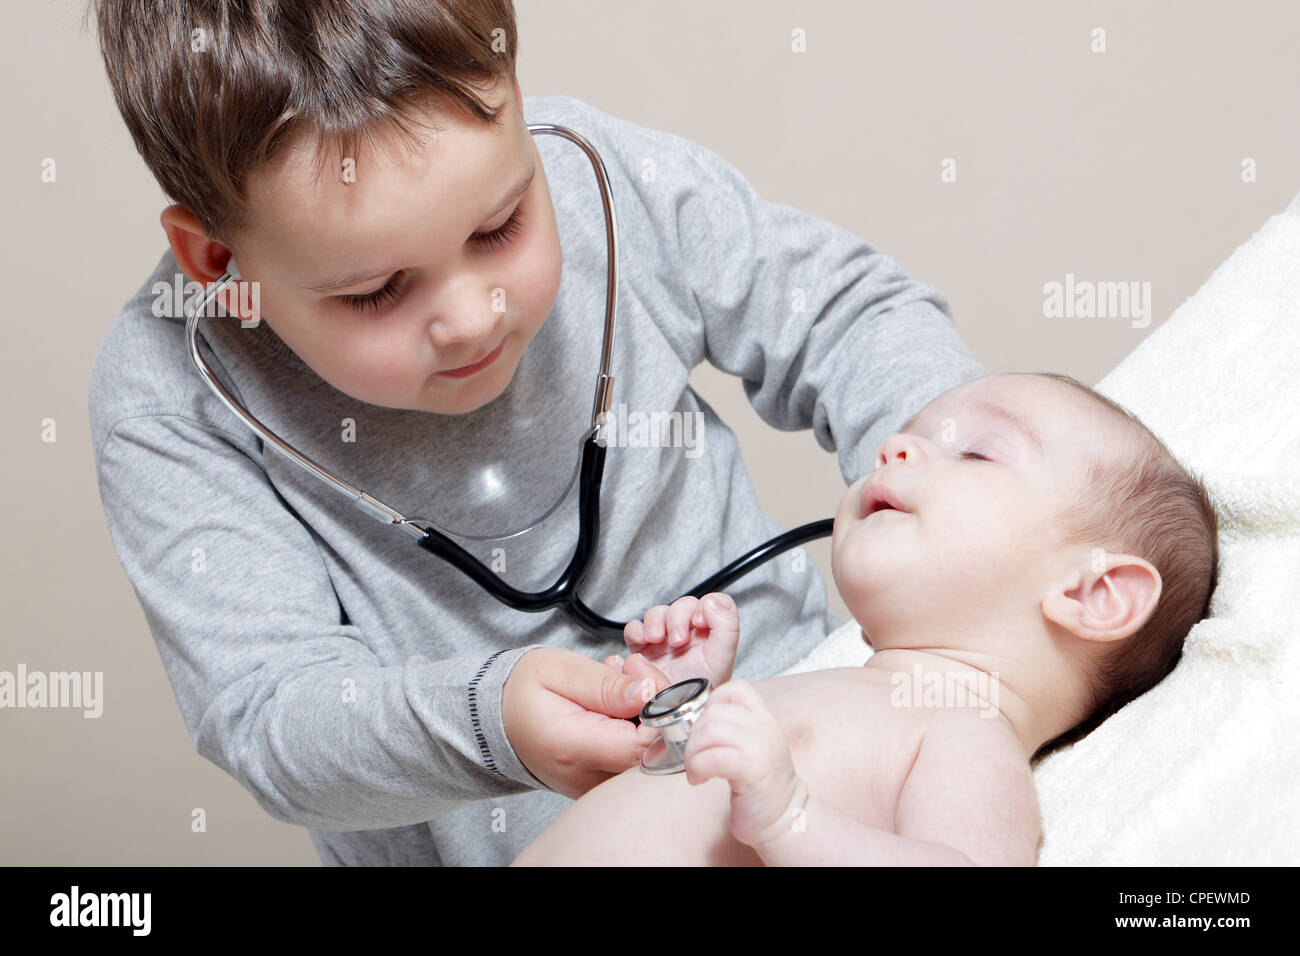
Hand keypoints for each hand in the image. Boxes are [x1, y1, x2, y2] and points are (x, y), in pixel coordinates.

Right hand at [501, 648, 672, 798]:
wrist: (496, 720)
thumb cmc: (523, 691)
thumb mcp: (560, 671)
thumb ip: (607, 686)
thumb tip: (649, 694)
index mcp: (574, 749)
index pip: (645, 744)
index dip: (658, 706)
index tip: (639, 672)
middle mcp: (588, 778)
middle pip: (654, 753)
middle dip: (656, 706)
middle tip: (630, 671)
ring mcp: (595, 787)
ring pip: (649, 757)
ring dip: (646, 715)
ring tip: (618, 684)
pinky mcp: (600, 785)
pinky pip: (635, 761)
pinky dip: (636, 729)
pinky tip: (615, 705)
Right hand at [613, 593, 738, 687]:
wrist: (676, 714)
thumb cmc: (701, 690)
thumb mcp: (722, 659)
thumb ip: (727, 627)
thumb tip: (712, 601)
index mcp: (711, 631)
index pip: (712, 603)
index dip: (705, 606)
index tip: (700, 622)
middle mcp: (688, 631)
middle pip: (682, 605)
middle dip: (677, 618)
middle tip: (677, 640)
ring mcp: (664, 638)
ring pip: (657, 613)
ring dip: (655, 622)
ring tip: (657, 639)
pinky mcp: (643, 648)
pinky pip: (634, 629)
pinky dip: (637, 631)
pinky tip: (643, 643)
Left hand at [681, 679, 807, 848]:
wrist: (786, 818)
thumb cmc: (763, 787)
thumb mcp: (757, 746)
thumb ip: (737, 728)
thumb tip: (701, 720)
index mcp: (764, 719)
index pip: (736, 688)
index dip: (711, 704)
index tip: (706, 729)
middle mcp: (764, 728)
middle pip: (713, 713)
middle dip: (693, 737)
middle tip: (694, 759)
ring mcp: (760, 748)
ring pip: (710, 732)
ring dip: (692, 753)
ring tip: (695, 770)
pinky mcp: (752, 771)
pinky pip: (713, 758)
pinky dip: (698, 768)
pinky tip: (699, 780)